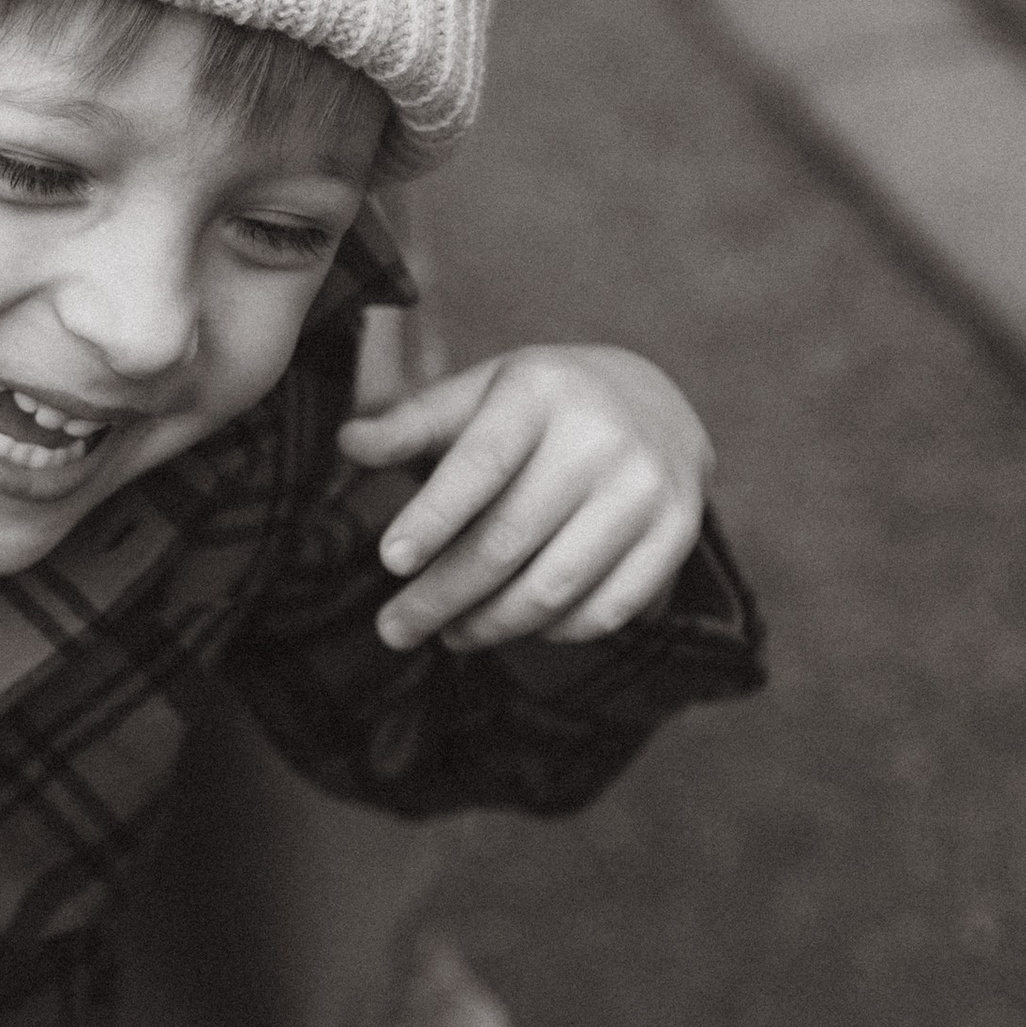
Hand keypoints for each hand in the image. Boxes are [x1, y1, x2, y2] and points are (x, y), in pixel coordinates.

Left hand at [341, 346, 711, 652]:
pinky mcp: (677, 531)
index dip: (434, 516)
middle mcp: (603, 435)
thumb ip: (413, 422)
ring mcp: (647, 486)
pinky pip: (606, 608)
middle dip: (440, 596)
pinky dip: (554, 631)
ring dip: (490, 625)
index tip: (390, 561)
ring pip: (553, 587)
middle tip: (393, 629)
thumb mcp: (479, 394)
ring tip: (448, 635)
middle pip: (507, 541)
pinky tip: (517, 627)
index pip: (481, 463)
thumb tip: (348, 443)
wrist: (655, 402)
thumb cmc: (540, 406)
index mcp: (542, 390)